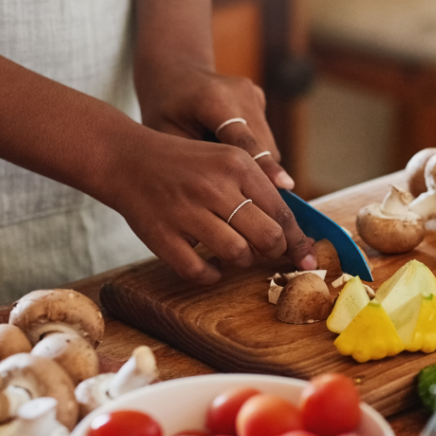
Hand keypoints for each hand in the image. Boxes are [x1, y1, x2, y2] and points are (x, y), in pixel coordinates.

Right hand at [104, 122, 316, 284]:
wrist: (126, 159)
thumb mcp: (226, 160)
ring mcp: (186, 212)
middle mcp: (214, 187)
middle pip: (268, 237)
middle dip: (273, 251)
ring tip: (232, 250)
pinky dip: (211, 275)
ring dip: (241, 261)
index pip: (282, 212)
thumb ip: (258, 188)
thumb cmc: (185, 165)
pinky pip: (200, 272)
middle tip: (265, 251)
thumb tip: (292, 227)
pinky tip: (209, 266)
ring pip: (238, 255)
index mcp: (236, 165)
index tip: (309, 258)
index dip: (299, 241)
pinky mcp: (162, 236)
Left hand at [134, 61, 295, 190]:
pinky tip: (235, 162)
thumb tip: (231, 200)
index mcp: (214, 99)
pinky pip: (266, 138)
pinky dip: (256, 155)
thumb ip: (199, 165)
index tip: (285, 187)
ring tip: (238, 186)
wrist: (173, 73)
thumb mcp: (169, 139)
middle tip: (257, 211)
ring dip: (259, 169)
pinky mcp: (261, 98)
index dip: (265, 166)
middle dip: (263, 178)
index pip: (245, 140)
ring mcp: (254, 93)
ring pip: (270, 146)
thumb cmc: (165, 112)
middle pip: (264, 147)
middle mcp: (241, 92)